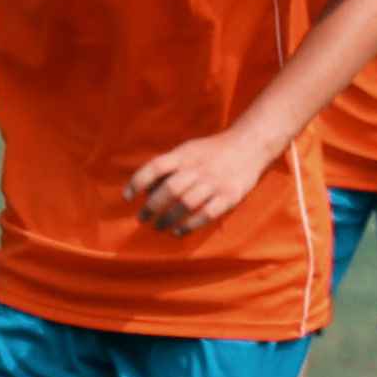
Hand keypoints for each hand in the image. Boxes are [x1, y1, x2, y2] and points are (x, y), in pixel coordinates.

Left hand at [124, 134, 268, 234]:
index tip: (127, 197)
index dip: (138, 182)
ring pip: (186, 204)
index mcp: (184, 155)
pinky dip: (190, 225)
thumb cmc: (211, 151)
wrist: (250, 145)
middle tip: (142, 219)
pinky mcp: (230, 196)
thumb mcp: (187, 150)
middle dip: (152, 208)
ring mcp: (215, 182)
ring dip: (168, 219)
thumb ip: (168, 166)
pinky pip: (206, 214)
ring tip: (158, 227)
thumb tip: (145, 190)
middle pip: (169, 190)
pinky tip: (179, 231)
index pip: (155, 167)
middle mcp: (198, 168)